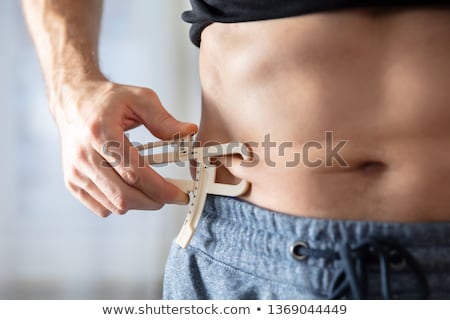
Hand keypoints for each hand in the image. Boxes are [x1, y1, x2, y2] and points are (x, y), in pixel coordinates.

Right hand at [53, 79, 196, 216]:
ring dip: (139, 203)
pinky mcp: (72, 183)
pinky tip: (129, 187)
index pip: (135, 173)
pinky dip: (120, 204)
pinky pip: (102, 208)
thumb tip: (188, 132)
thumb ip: (164, 119)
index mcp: (101, 133)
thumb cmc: (106, 101)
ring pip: (114, 206)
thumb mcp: (139, 99)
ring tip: (151, 188)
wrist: (73, 102)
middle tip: (170, 195)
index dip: (161, 189)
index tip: (179, 194)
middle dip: (153, 201)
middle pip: (123, 196)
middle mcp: (84, 156)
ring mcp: (76, 172)